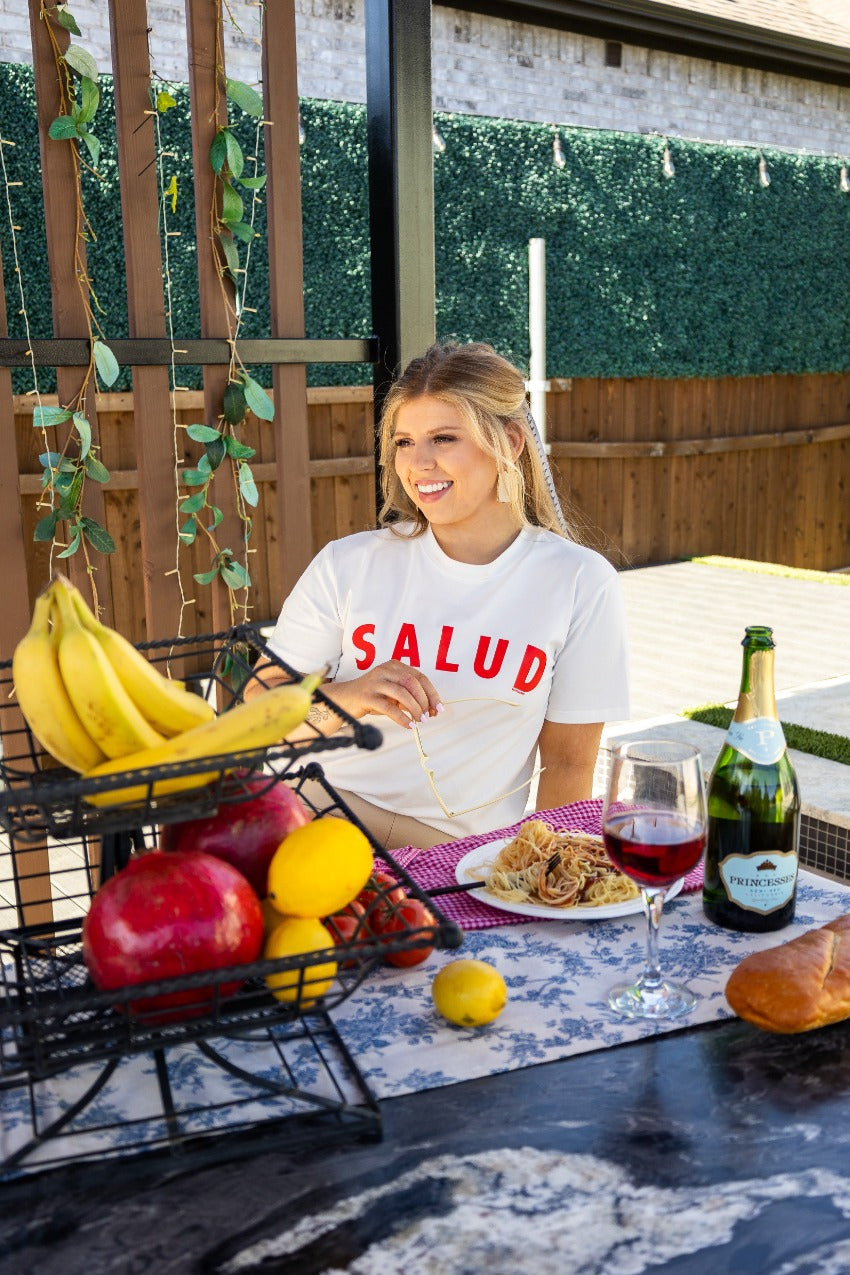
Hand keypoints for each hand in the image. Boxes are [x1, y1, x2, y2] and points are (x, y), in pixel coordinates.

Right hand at [323, 660, 441, 729]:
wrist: (344, 699)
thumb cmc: (372, 697)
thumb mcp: (393, 694)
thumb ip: (410, 699)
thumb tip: (431, 711)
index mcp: (394, 666)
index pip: (419, 677)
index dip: (431, 693)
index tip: (439, 708)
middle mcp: (385, 670)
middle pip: (412, 682)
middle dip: (424, 701)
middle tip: (428, 716)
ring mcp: (375, 682)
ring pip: (402, 693)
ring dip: (415, 709)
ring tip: (420, 721)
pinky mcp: (366, 696)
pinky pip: (388, 707)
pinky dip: (402, 717)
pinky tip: (409, 724)